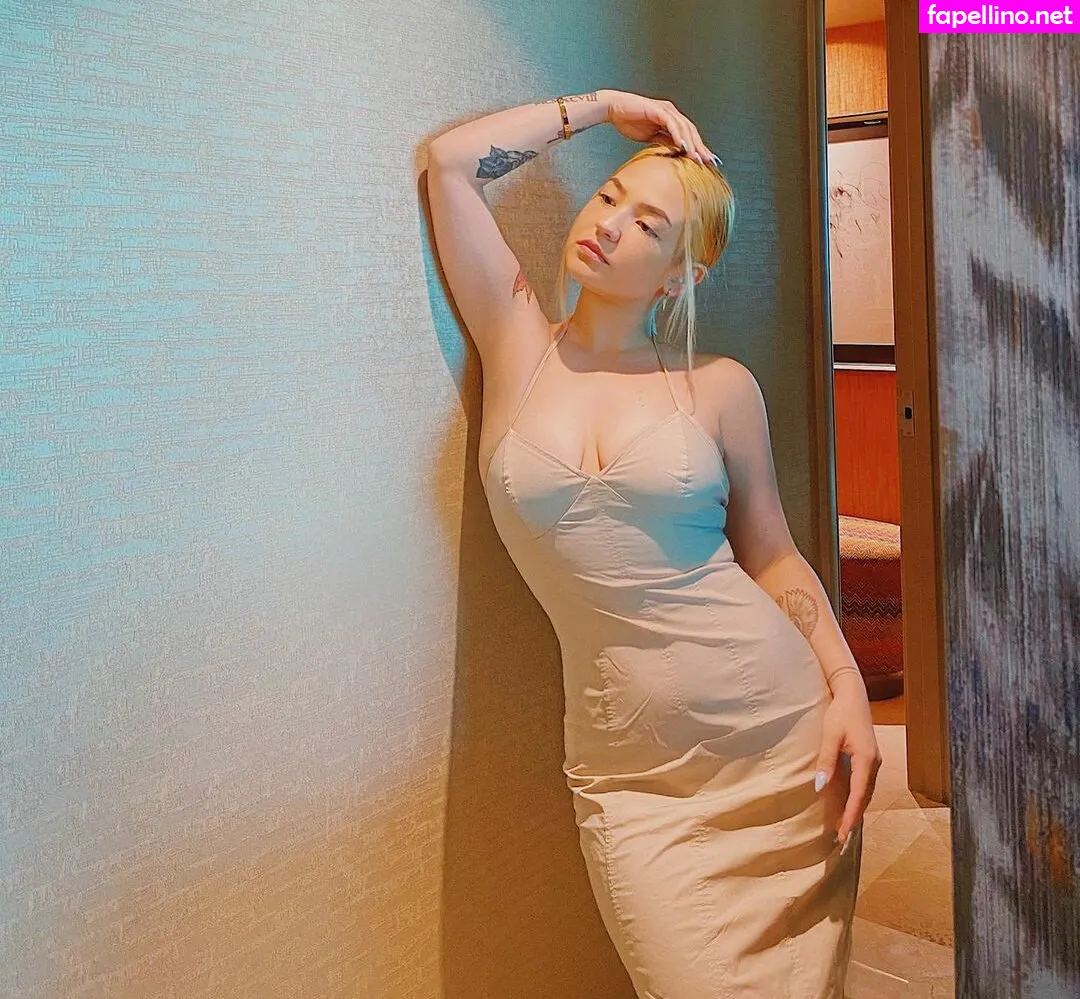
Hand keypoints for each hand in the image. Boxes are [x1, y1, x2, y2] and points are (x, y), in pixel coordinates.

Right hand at [602, 90, 719, 165]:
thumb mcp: (650, 137)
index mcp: (671, 119)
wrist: (614, 109)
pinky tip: (683, 146)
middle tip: (709, 162)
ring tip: (697, 158)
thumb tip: (675, 153)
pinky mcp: (658, 110)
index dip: (698, 148)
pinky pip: (671, 123)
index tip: (706, 162)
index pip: (689, 135)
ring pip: (684, 128)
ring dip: (692, 144)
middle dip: (701, 147)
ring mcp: (666, 110)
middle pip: (691, 132)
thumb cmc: (629, 121)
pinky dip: (678, 135)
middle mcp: (672, 113)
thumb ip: (664, 142)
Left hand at [815, 679, 881, 849]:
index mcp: (866, 759)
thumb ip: (826, 760)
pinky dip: (858, 798)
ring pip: (866, 792)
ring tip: (844, 827)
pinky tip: (849, 806)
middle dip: (854, 818)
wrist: (853, 695)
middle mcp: (875, 763)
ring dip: (856, 809)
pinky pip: (865, 784)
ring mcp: (874, 761)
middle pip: (865, 797)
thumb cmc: (840, 713)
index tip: (843, 832)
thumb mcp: (830, 735)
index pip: (859, 794)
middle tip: (841, 838)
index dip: (851, 815)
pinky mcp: (870, 758)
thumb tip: (819, 786)